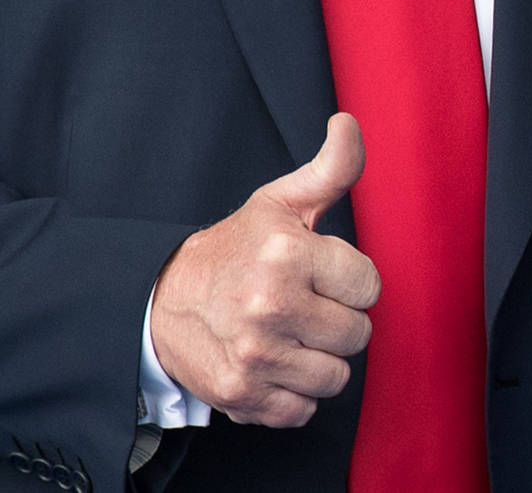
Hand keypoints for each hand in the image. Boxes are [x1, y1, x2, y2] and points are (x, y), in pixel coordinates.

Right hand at [148, 112, 379, 424]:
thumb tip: (349, 123)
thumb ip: (330, 169)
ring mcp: (256, 354)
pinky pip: (303, 409)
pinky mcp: (242, 394)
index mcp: (288, 253)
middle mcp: (272, 304)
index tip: (322, 276)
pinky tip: (274, 364)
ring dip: (319, 359)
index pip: (369, 287)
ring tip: (291, 335)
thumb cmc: (235, 249)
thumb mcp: (280, 203)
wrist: (162, 301)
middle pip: (357, 334)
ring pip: (336, 376)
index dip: (350, 282)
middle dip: (337, 320)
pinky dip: (293, 394)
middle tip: (305, 306)